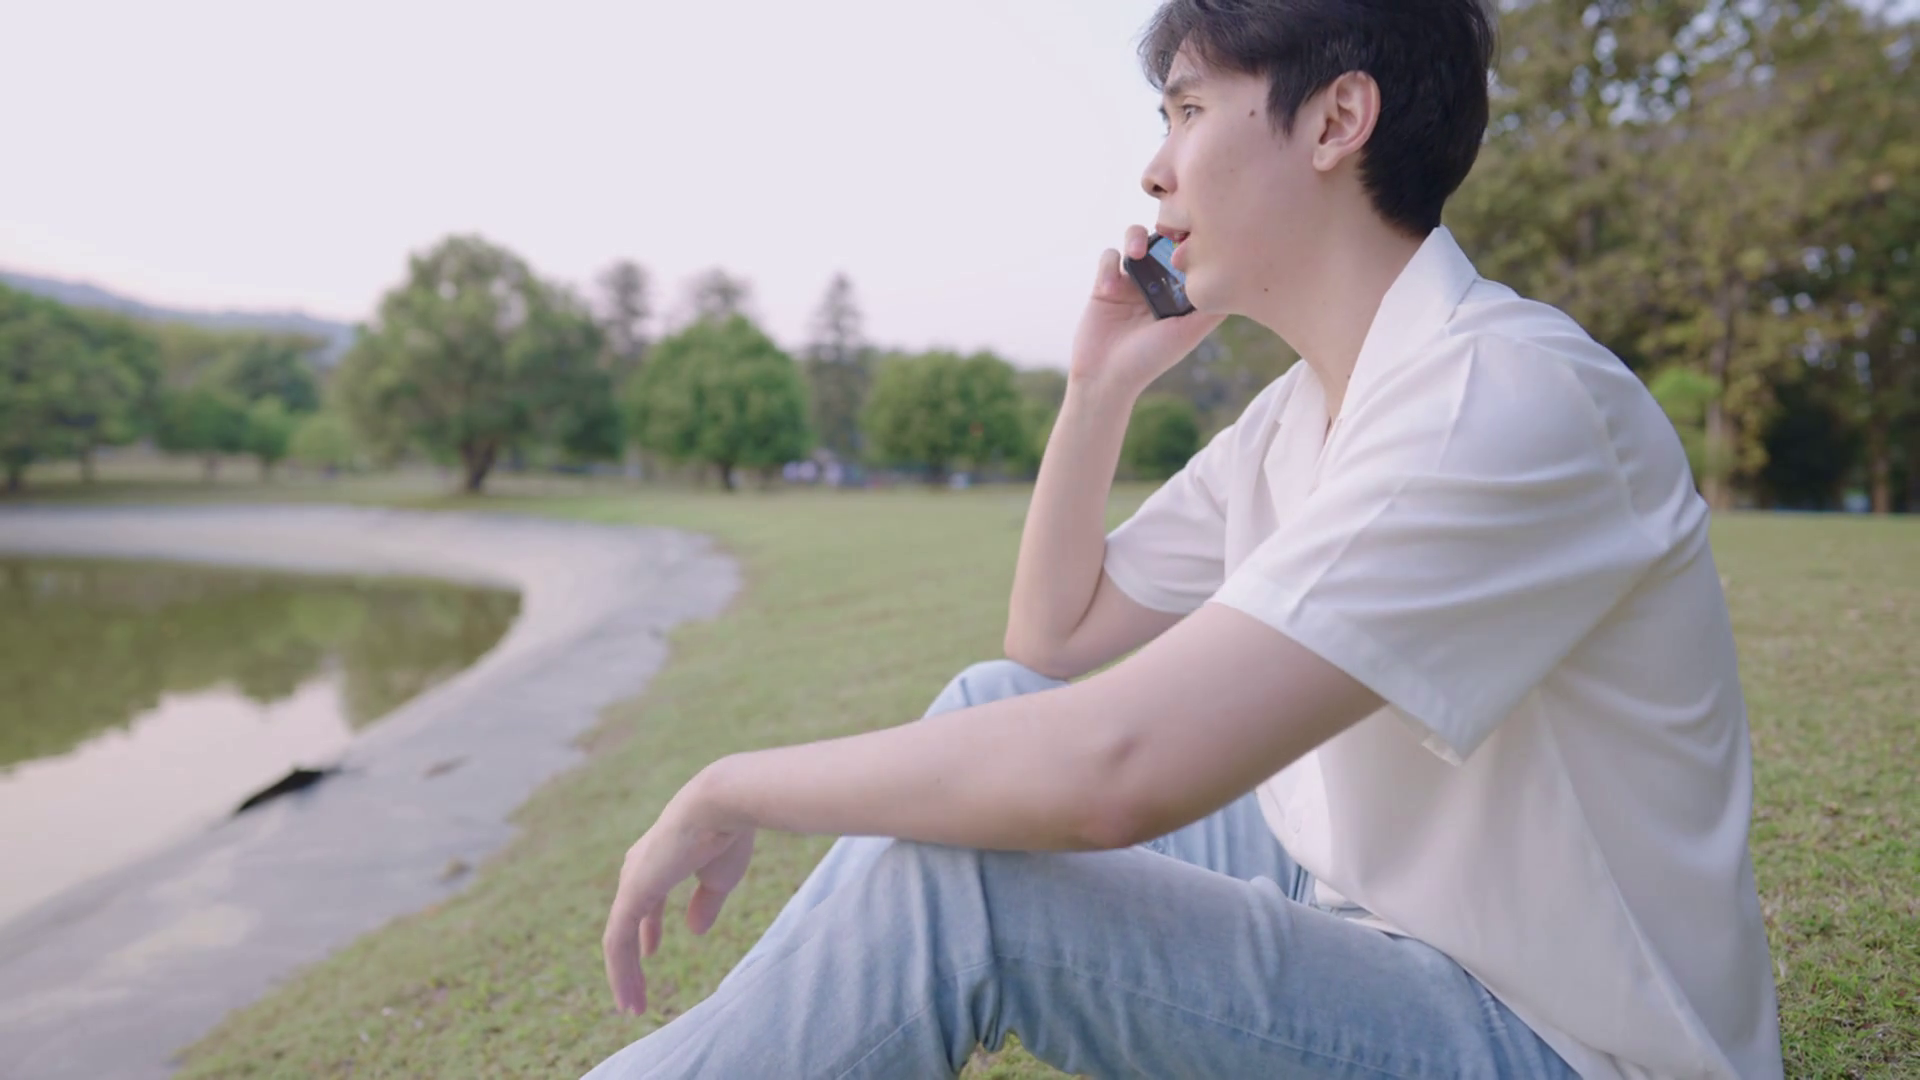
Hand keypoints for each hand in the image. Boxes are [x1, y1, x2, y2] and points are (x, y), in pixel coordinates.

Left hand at [601, 774, 755, 1015]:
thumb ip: (706, 904)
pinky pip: (617, 942)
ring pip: (617, 939)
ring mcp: (631, 882)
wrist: (722, 806)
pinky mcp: (630, 895)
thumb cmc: (727, 834)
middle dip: (630, 960)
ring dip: (623, 976)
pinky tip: (629, 995)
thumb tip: (694, 930)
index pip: (646, 901)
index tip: (651, 952)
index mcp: (659, 860)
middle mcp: (638, 869)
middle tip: (635, 993)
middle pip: (626, 922)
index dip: (649, 929)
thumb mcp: (720, 878)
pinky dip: (621, 972)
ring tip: (632, 1008)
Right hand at [1069, 225, 1224, 394]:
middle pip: (1163, 240)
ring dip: (1135, 237)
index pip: (1189, 255)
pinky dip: (1110, 264)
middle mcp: (1156, 284)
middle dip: (1164, 231)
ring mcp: (1130, 282)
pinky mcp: (1104, 284)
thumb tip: (1239, 283)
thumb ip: (1211, 311)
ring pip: (1135, 239)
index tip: (1194, 237)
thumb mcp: (1188, 334)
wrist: (1106, 376)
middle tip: (1166, 237)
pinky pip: (1109, 256)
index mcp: (1178, 293)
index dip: (1192, 241)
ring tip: (1135, 254)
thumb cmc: (1150, 359)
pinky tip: (1111, 286)